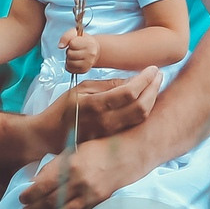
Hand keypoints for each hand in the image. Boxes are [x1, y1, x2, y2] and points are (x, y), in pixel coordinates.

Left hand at [21, 135, 139, 208]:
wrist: (126, 156)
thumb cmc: (96, 149)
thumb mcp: (72, 151)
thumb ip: (54, 166)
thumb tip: (35, 181)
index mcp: (70, 164)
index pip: (44, 184)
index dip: (30, 194)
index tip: (21, 198)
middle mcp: (78, 180)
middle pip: (50, 200)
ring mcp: (89, 193)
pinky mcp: (97, 201)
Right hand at [26, 66, 159, 147]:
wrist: (52, 134)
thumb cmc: (64, 108)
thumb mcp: (81, 89)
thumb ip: (107, 85)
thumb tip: (132, 80)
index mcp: (96, 105)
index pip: (130, 92)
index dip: (145, 79)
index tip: (152, 69)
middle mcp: (106, 121)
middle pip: (141, 106)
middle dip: (154, 88)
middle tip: (158, 74)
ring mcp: (111, 133)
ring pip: (141, 117)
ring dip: (152, 99)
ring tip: (155, 85)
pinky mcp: (113, 139)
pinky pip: (135, 124)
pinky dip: (145, 110)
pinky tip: (147, 99)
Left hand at [60, 28, 100, 72]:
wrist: (93, 50)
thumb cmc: (83, 41)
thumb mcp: (75, 33)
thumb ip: (66, 37)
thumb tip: (60, 46)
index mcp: (89, 43)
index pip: (72, 44)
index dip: (71, 43)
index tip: (76, 43)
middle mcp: (91, 54)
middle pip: (70, 54)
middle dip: (69, 51)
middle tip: (75, 50)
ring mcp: (88, 63)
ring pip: (70, 63)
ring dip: (69, 59)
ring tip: (75, 55)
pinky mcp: (84, 70)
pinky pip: (70, 69)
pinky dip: (69, 65)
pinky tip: (74, 61)